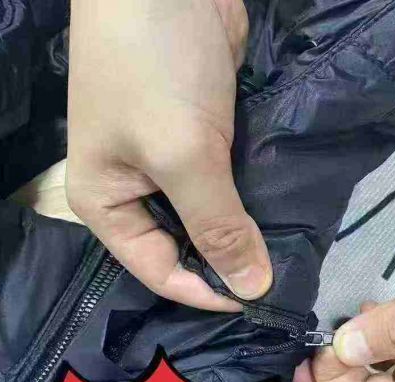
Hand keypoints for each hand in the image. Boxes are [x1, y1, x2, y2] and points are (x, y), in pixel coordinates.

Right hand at [66, 0, 271, 311]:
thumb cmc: (154, 68)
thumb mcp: (183, 156)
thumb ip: (219, 225)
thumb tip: (253, 288)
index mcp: (107, 207)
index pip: (159, 272)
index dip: (207, 291)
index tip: (258, 298)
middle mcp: (134, 193)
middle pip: (185, 248)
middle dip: (227, 263)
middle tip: (279, 278)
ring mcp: (168, 164)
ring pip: (209, 218)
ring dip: (244, 232)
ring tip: (287, 253)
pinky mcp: (200, 138)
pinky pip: (226, 184)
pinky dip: (250, 198)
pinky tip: (282, 214)